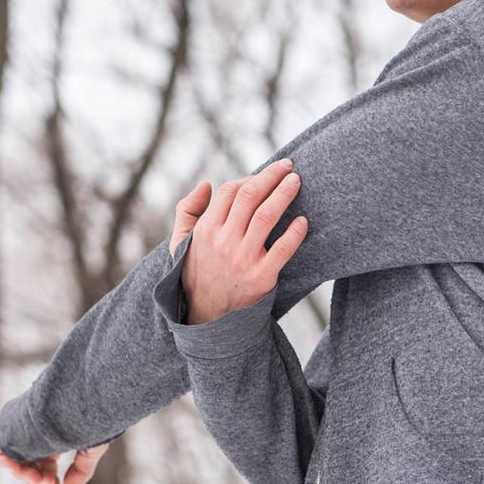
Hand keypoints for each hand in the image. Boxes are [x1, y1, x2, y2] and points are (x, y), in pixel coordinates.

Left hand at [0, 427, 110, 483]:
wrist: (82, 397)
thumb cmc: (91, 419)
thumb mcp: (90, 450)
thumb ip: (81, 471)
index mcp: (55, 437)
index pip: (45, 464)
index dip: (47, 478)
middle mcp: (37, 433)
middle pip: (29, 464)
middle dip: (37, 478)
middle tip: (47, 483)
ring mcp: (24, 428)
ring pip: (15, 459)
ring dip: (23, 473)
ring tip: (34, 477)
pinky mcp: (11, 423)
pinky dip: (4, 459)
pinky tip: (15, 466)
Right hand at [183, 158, 305, 323]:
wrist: (207, 317)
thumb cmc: (196, 273)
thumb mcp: (180, 242)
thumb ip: (187, 210)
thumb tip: (206, 184)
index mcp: (206, 229)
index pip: (230, 191)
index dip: (249, 177)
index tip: (264, 175)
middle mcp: (224, 240)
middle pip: (250, 196)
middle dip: (271, 176)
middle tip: (289, 166)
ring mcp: (244, 258)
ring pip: (267, 216)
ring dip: (284, 194)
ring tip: (296, 181)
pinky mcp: (262, 276)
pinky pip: (283, 249)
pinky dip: (295, 233)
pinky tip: (303, 221)